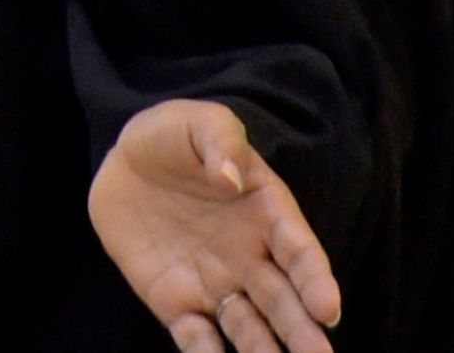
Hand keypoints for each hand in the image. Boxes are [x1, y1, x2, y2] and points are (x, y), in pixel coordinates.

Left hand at [89, 99, 342, 352]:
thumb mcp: (197, 123)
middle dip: (302, 333)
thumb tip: (229, 177)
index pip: (299, 252)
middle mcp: (251, 258)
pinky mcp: (176, 302)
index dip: (315, 280)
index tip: (326, 308)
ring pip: (248, 329)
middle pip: (283, 303)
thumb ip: (219, 141)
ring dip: (264, 352)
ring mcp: (216, 283)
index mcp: (268, 215)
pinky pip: (195, 337)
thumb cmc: (175, 138)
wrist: (126, 161)